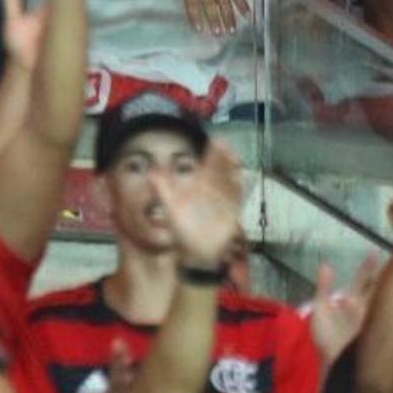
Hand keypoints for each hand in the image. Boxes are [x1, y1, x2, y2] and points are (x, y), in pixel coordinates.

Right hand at [152, 0, 252, 35]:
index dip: (242, 3)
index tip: (246, 14)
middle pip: (224, 0)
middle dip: (229, 17)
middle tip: (231, 29)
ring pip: (210, 4)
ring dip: (215, 20)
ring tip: (218, 31)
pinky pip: (192, 4)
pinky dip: (196, 17)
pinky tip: (198, 25)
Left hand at [158, 138, 243, 271]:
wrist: (195, 252)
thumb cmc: (183, 230)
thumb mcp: (171, 207)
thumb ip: (163, 189)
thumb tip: (151, 172)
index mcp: (199, 187)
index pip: (207, 166)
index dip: (213, 154)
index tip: (216, 140)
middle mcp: (213, 192)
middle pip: (221, 170)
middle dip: (223, 158)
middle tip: (225, 144)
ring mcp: (224, 202)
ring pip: (230, 182)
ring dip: (233, 171)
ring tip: (234, 157)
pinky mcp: (231, 214)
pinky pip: (237, 199)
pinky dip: (239, 189)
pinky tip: (240, 179)